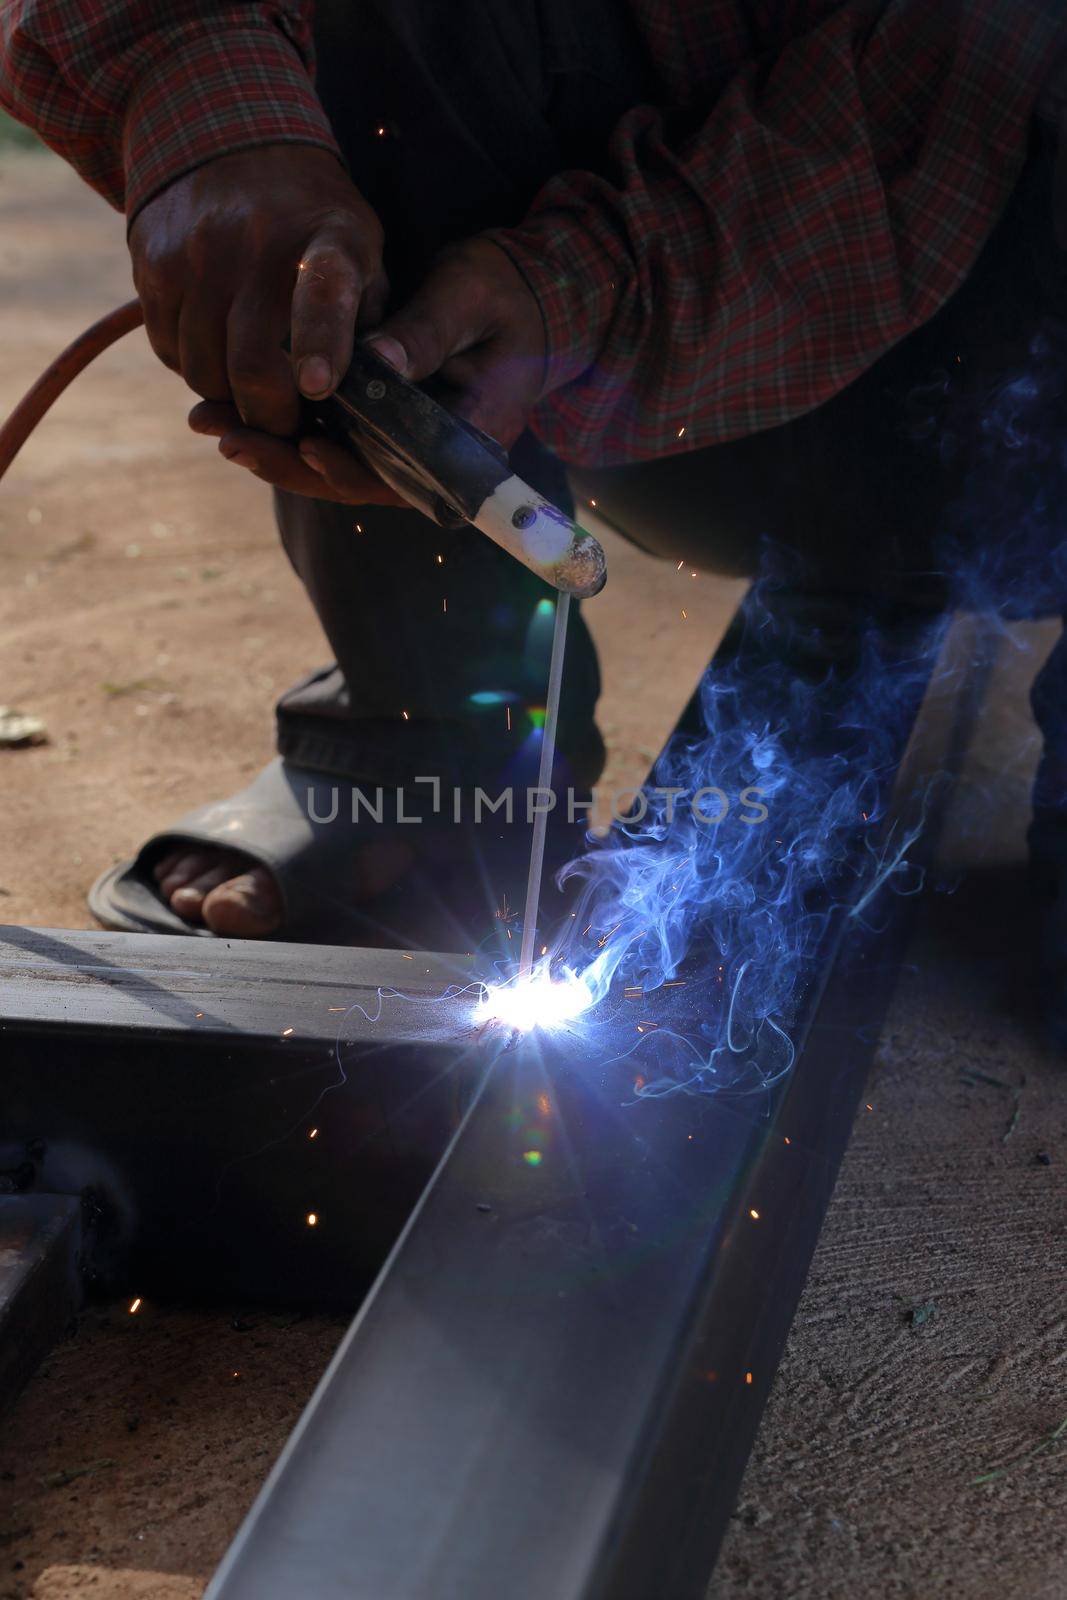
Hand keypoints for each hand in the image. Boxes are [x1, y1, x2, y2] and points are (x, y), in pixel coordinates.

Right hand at [129, 144, 388, 493]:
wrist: (225, 141)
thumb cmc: (314, 226)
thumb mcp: (362, 255)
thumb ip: (370, 326)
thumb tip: (367, 401)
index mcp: (328, 239)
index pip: (324, 293)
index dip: (320, 344)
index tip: (318, 386)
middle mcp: (256, 243)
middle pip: (251, 367)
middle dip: (272, 416)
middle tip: (287, 421)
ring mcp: (196, 254)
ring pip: (205, 373)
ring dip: (230, 395)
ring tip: (252, 379)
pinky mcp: (153, 265)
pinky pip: (169, 352)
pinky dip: (195, 367)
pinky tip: (217, 346)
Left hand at [189, 236, 546, 504]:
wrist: (528, 294)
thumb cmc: (507, 292)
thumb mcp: (471, 298)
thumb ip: (425, 333)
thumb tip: (375, 362)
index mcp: (470, 441)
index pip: (403, 476)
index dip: (350, 471)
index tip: (305, 448)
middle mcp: (436, 458)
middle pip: (354, 481)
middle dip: (287, 463)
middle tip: (224, 437)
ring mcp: (408, 445)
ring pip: (334, 465)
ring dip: (271, 447)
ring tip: (209, 422)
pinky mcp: (386, 426)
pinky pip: (332, 439)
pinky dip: (284, 425)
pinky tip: (233, 407)